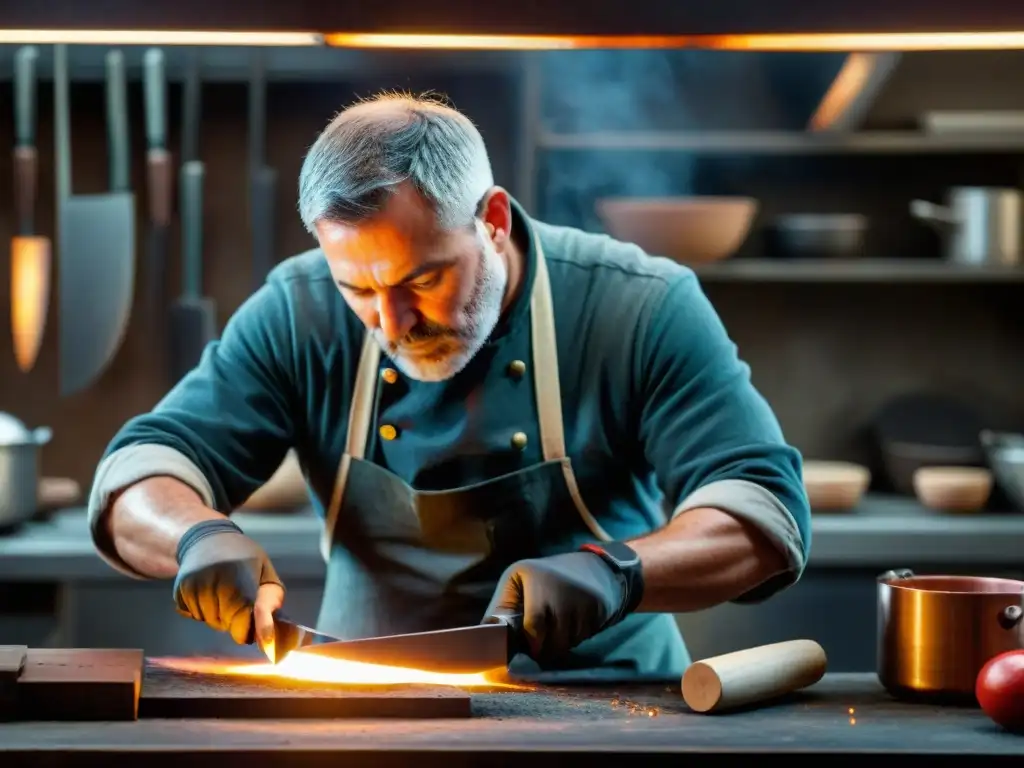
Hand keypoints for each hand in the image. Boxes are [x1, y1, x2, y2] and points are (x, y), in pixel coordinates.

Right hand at [172, 522, 283, 649]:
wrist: (207, 539)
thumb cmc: (242, 557)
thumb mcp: (264, 570)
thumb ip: (271, 598)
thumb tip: (271, 628)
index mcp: (240, 575)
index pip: (247, 612)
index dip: (258, 629)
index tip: (267, 645)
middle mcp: (214, 581)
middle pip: (228, 623)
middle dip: (237, 620)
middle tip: (240, 598)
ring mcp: (194, 587)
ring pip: (211, 622)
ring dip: (220, 616)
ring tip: (223, 592)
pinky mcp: (179, 592)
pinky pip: (194, 617)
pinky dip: (203, 611)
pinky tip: (207, 592)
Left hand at [484, 551, 629, 662]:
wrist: (594, 568)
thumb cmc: (545, 578)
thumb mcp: (518, 582)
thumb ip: (501, 608)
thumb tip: (484, 633)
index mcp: (534, 578)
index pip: (533, 627)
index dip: (530, 645)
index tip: (526, 651)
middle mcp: (561, 588)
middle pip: (550, 641)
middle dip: (542, 650)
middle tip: (539, 645)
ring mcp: (582, 599)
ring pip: (566, 644)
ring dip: (558, 646)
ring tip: (555, 631)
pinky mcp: (599, 609)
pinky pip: (582, 639)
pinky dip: (575, 640)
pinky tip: (573, 625)